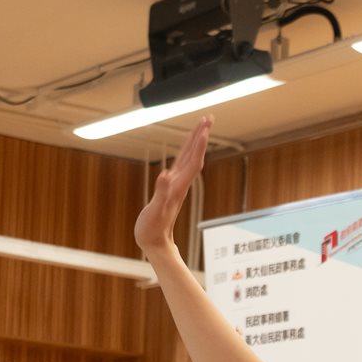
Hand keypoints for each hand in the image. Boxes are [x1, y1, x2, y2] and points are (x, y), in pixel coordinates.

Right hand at [134, 117, 212, 256]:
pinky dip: (186, 151)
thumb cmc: (152, 229)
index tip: (204, 127)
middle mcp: (180, 184)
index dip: (198, 144)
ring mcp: (177, 185)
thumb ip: (161, 194)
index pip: (192, 161)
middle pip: (195, 155)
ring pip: (189, 158)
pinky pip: (181, 164)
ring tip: (202, 125)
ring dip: (196, 141)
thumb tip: (165, 175)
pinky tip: (187, 146)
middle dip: (201, 136)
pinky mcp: (171, 187)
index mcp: (178, 187)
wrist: (155, 244)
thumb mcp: (155, 212)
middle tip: (208, 117)